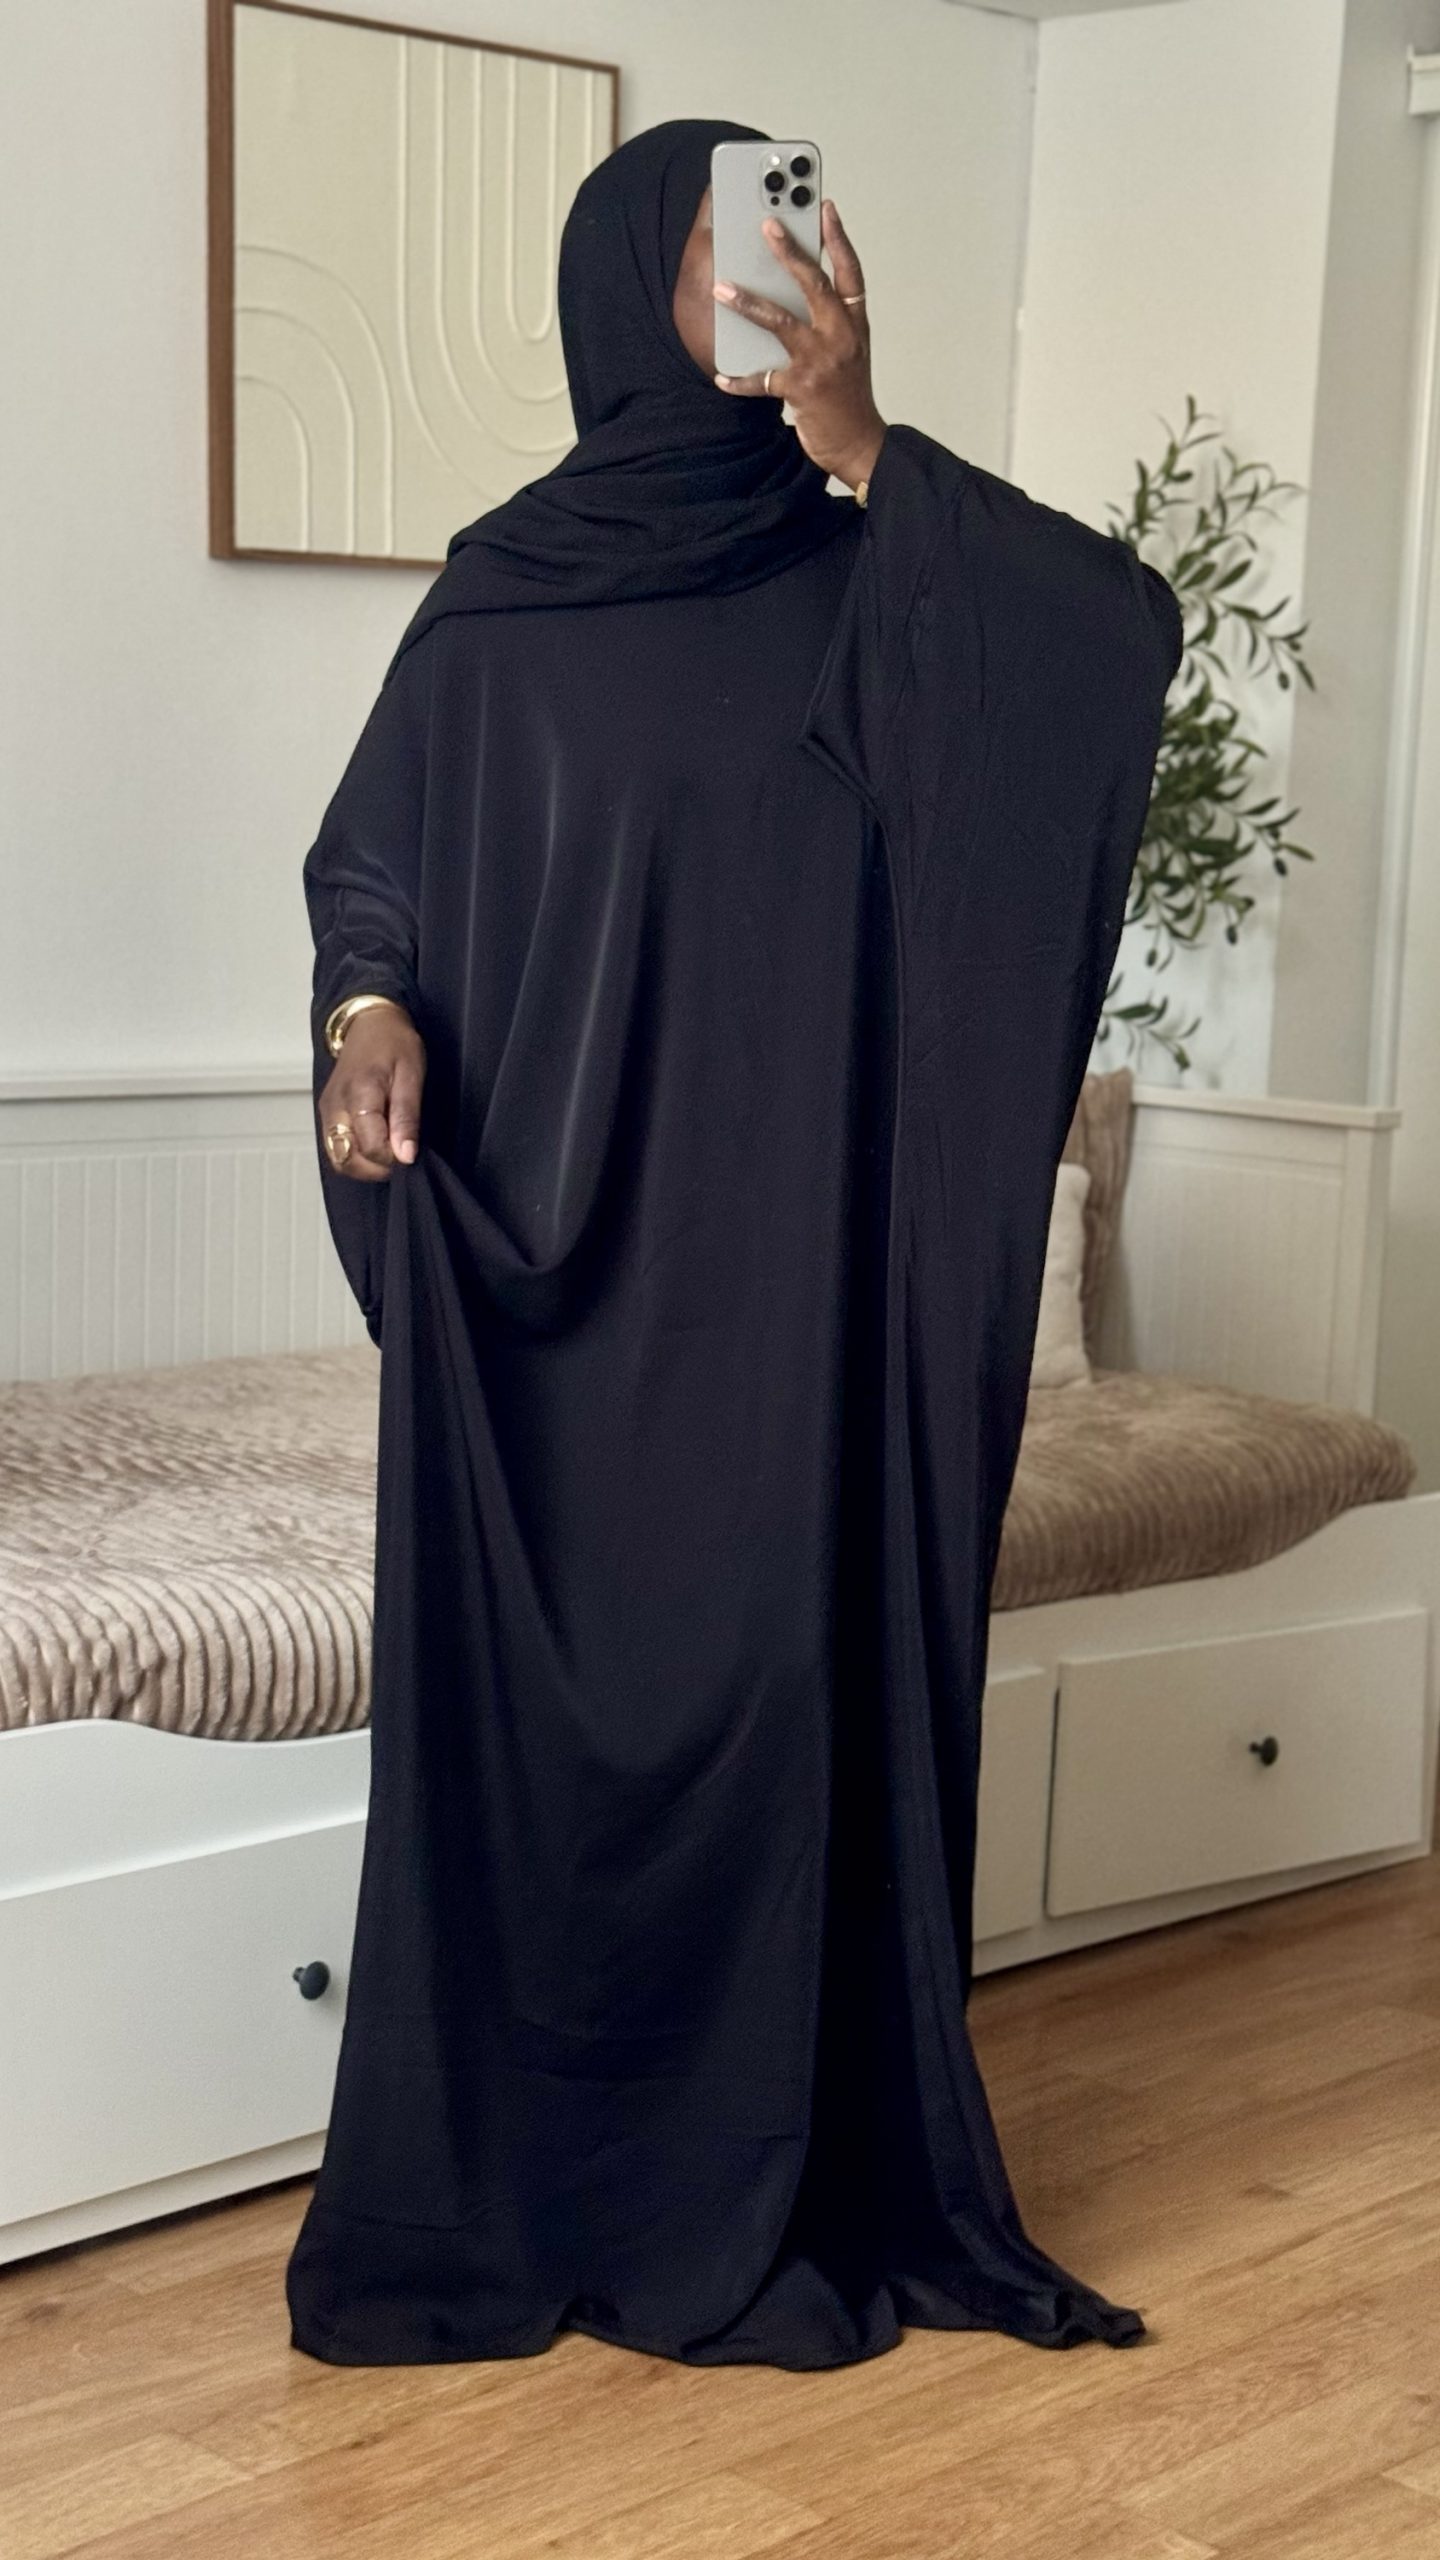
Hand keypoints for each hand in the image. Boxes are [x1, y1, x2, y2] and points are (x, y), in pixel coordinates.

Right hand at [317, 1003, 425, 1181]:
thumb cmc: (394, 1044)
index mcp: (359, 1094)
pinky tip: (375, 1145)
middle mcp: (335, 1107)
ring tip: (388, 1151)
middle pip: (348, 1160)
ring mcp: (326, 1112)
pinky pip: (336, 1149)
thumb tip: (405, 1155)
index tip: (410, 1149)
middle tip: (400, 1155)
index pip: (371, 1147)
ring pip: (339, 1159)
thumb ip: (406, 1117)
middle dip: (377, 1168)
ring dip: (365, 1166)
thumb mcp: (411, 1075)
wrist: (369, 1023)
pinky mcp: (325, 1115)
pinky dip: (356, 1156)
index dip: (393, 1158)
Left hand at [712, 198, 885, 491]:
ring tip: (721, 287)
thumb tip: (795, 287)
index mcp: (855, 323)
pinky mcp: (801, 390)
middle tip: (767, 224)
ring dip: (749, 303)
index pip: (850, 272)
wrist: (859, 443)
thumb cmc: (849, 394)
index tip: (824, 207)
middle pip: (815, 285)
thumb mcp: (850, 349)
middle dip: (790, 252)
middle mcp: (841, 336)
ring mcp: (821, 362)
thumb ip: (830, 318)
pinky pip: (762, 380)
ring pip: (781, 322)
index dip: (838, 239)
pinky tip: (721, 376)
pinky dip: (740, 379)